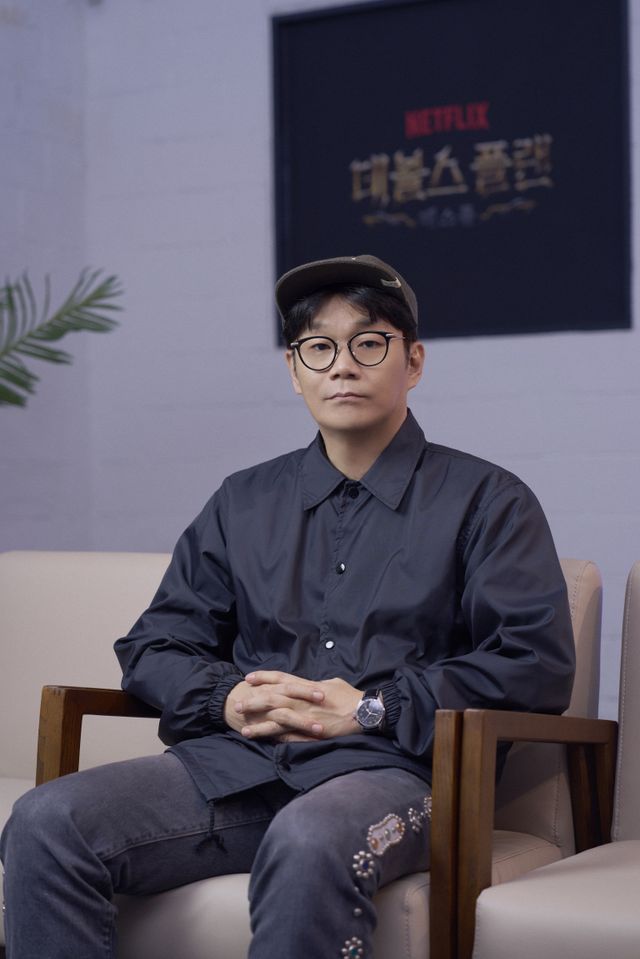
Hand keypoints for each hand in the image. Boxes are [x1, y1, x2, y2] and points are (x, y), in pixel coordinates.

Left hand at [224, 671, 361, 741]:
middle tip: (237, 705)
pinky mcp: (311, 733)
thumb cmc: (350, 696)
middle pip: (272, 699)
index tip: (248, 678)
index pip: (281, 679)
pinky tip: (264, 742)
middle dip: (253, 702)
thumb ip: (316, 685)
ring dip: (259, 725)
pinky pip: (289, 737)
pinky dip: (275, 739)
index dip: (263, 678)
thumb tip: (310, 685)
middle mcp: (302, 700)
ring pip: (276, 720)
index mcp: (307, 686)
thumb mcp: (332, 683)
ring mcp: (305, 717)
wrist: (364, 712)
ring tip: (244, 730)